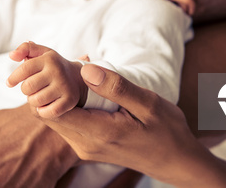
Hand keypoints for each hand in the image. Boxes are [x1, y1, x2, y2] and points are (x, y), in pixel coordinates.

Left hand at [7, 41, 86, 118]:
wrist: (77, 77)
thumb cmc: (52, 65)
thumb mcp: (41, 52)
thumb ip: (25, 49)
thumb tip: (12, 55)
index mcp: (48, 59)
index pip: (24, 69)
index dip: (13, 78)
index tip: (9, 83)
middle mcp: (57, 71)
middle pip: (28, 87)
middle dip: (25, 90)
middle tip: (30, 88)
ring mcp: (64, 86)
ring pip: (36, 100)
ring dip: (33, 101)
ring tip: (37, 95)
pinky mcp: (69, 100)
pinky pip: (48, 112)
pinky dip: (42, 111)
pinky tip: (44, 106)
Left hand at [41, 65, 225, 187]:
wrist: (177, 162)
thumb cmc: (167, 131)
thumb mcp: (148, 104)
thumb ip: (116, 87)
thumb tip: (85, 70)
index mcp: (99, 133)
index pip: (54, 108)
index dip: (50, 83)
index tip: (58, 63)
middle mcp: (85, 144)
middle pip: (47, 113)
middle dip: (51, 86)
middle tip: (64, 64)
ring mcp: (84, 148)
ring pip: (55, 117)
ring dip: (59, 95)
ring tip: (75, 73)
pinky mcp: (87, 146)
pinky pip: (67, 122)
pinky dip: (68, 104)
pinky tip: (85, 89)